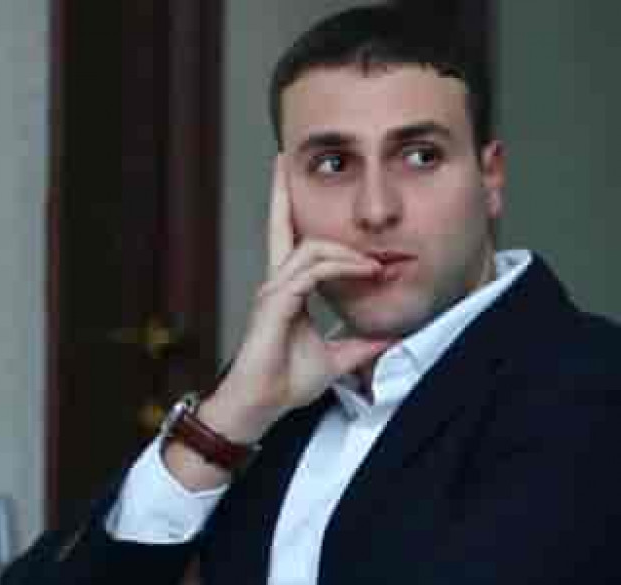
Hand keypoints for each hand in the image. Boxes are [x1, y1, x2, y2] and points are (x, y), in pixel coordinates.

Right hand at [201, 156, 393, 441]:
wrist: (260, 406)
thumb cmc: (285, 383)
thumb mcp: (336, 359)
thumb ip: (359, 345)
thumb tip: (389, 339)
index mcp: (287, 291)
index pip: (292, 243)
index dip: (292, 212)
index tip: (314, 195)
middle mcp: (277, 283)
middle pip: (284, 227)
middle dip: (284, 193)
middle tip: (290, 163)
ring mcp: (273, 290)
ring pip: (310, 248)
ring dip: (346, 250)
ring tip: (374, 263)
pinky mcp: (275, 302)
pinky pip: (311, 271)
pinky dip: (340, 267)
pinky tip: (363, 271)